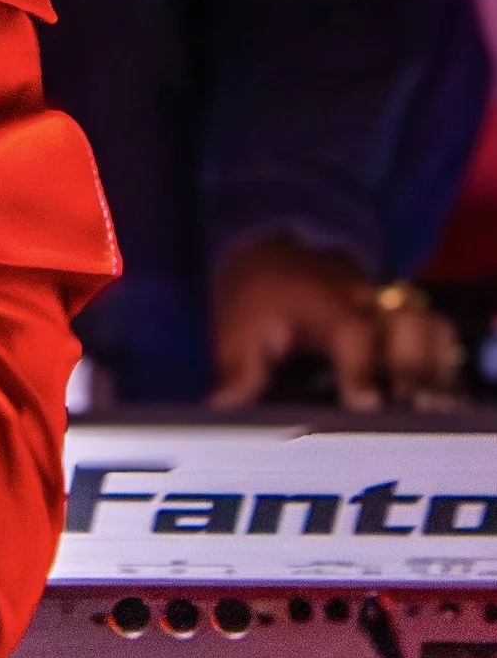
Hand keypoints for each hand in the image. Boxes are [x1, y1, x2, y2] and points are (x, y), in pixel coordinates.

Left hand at [208, 237, 464, 407]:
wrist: (272, 248)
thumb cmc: (254, 294)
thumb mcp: (236, 328)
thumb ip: (239, 371)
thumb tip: (220, 409)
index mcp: (324, 304)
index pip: (354, 334)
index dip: (361, 371)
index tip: (365, 405)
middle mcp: (365, 302)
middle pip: (411, 328)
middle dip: (412, 371)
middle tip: (402, 409)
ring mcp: (388, 306)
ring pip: (431, 329)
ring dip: (431, 368)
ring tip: (420, 407)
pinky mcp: (400, 316)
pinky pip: (435, 334)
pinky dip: (437, 361)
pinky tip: (427, 397)